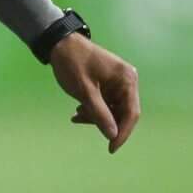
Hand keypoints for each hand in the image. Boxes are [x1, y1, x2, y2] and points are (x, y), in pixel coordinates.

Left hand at [49, 32, 140, 152]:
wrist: (60, 44)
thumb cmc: (73, 63)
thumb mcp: (85, 91)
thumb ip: (99, 114)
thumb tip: (112, 136)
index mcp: (127, 79)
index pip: (132, 113)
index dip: (123, 133)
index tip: (111, 148)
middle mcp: (127, 81)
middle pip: (123, 113)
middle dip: (104, 122)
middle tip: (83, 121)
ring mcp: (118, 83)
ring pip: (113, 110)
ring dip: (96, 117)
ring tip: (77, 115)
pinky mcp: (109, 85)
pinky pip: (106, 104)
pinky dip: (93, 110)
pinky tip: (78, 112)